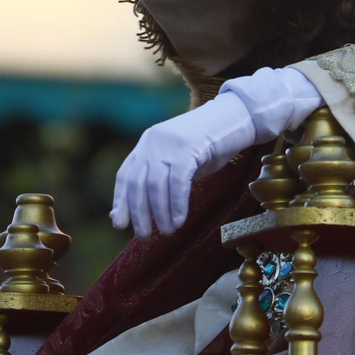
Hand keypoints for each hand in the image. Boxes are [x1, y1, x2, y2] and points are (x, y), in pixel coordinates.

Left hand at [110, 94, 253, 237]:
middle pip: (137, 183)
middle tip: (144, 236)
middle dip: (139, 213)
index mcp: (147, 142)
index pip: (125, 175)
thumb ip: (161, 178)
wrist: (235, 118)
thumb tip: (140, 212)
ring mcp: (169, 143)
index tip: (119, 224)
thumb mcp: (179, 159)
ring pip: (155, 186)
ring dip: (160, 213)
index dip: (121, 201)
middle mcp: (153, 141)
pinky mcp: (188, 147)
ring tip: (168, 231)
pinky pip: (177, 182)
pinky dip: (177, 205)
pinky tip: (180, 219)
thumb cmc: (209, 144)